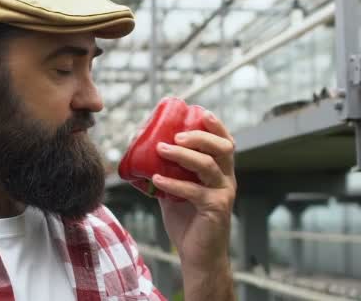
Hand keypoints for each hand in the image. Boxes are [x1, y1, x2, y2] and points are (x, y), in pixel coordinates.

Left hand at [151, 110, 236, 268]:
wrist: (197, 255)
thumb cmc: (187, 222)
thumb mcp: (175, 191)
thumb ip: (167, 173)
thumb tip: (140, 154)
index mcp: (220, 172)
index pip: (225, 143)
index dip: (216, 126)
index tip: (200, 113)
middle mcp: (226, 180)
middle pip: (223, 148)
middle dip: (200, 136)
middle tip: (176, 135)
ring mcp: (223, 194)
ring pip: (208, 165)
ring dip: (182, 154)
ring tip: (161, 149)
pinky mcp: (215, 209)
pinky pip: (194, 191)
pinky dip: (174, 182)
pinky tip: (156, 179)